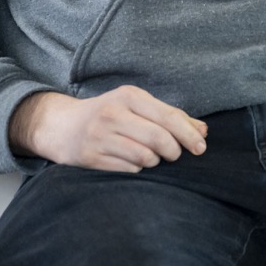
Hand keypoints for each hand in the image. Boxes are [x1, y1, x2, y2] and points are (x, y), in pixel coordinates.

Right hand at [8, 86, 207, 171]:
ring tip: (150, 157)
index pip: (168, 116)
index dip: (189, 135)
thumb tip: (203, 131)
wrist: (62, 126)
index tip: (201, 148)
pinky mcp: (91, 157)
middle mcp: (113, 113)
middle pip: (159, 139)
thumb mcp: (136, 106)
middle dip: (173, 152)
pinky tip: (131, 162)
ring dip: (155, 162)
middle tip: (174, 155)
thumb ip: (169, 116)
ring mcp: (100, 136)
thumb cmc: (108, 114)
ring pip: (145, 157)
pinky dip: (137, 169)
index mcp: (128, 96)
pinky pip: (129, 169)